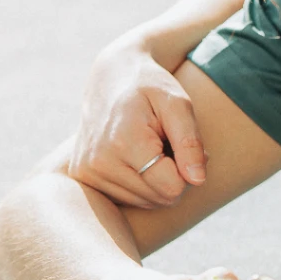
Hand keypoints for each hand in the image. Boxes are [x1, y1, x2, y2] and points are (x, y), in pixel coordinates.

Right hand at [69, 37, 207, 209]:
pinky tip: (134, 156)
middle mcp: (99, 162)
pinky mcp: (82, 175)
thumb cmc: (151, 87)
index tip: (180, 144)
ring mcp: (87, 171)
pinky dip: (138, 182)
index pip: (172, 187)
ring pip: (144, 202)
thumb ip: (190, 142)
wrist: (110, 77)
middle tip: (166, 143)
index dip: (187, 169)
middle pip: (159, 198)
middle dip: (172, 175)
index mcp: (124, 142)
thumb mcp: (178, 104)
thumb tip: (198, 181)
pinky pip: (126, 198)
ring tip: (149, 147)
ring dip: (155, 180)